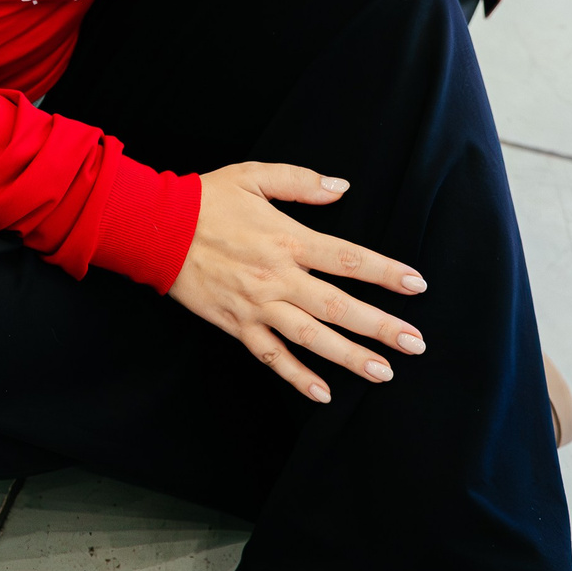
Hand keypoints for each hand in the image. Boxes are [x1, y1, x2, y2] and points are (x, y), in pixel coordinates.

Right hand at [168, 163, 425, 403]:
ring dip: (348, 356)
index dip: (385, 272)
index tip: (416, 285)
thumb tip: (341, 188)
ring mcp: (257, 305)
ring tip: (383, 372)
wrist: (155, 228)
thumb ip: (300, 182)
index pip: (347, 259)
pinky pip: (271, 356)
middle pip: (338, 306)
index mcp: (287, 239)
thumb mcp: (253, 176)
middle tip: (415, 343)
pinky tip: (322, 393)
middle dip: (380, 326)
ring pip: (311, 337)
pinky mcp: (236, 324)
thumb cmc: (205, 199)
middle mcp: (277, 277)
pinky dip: (296, 377)